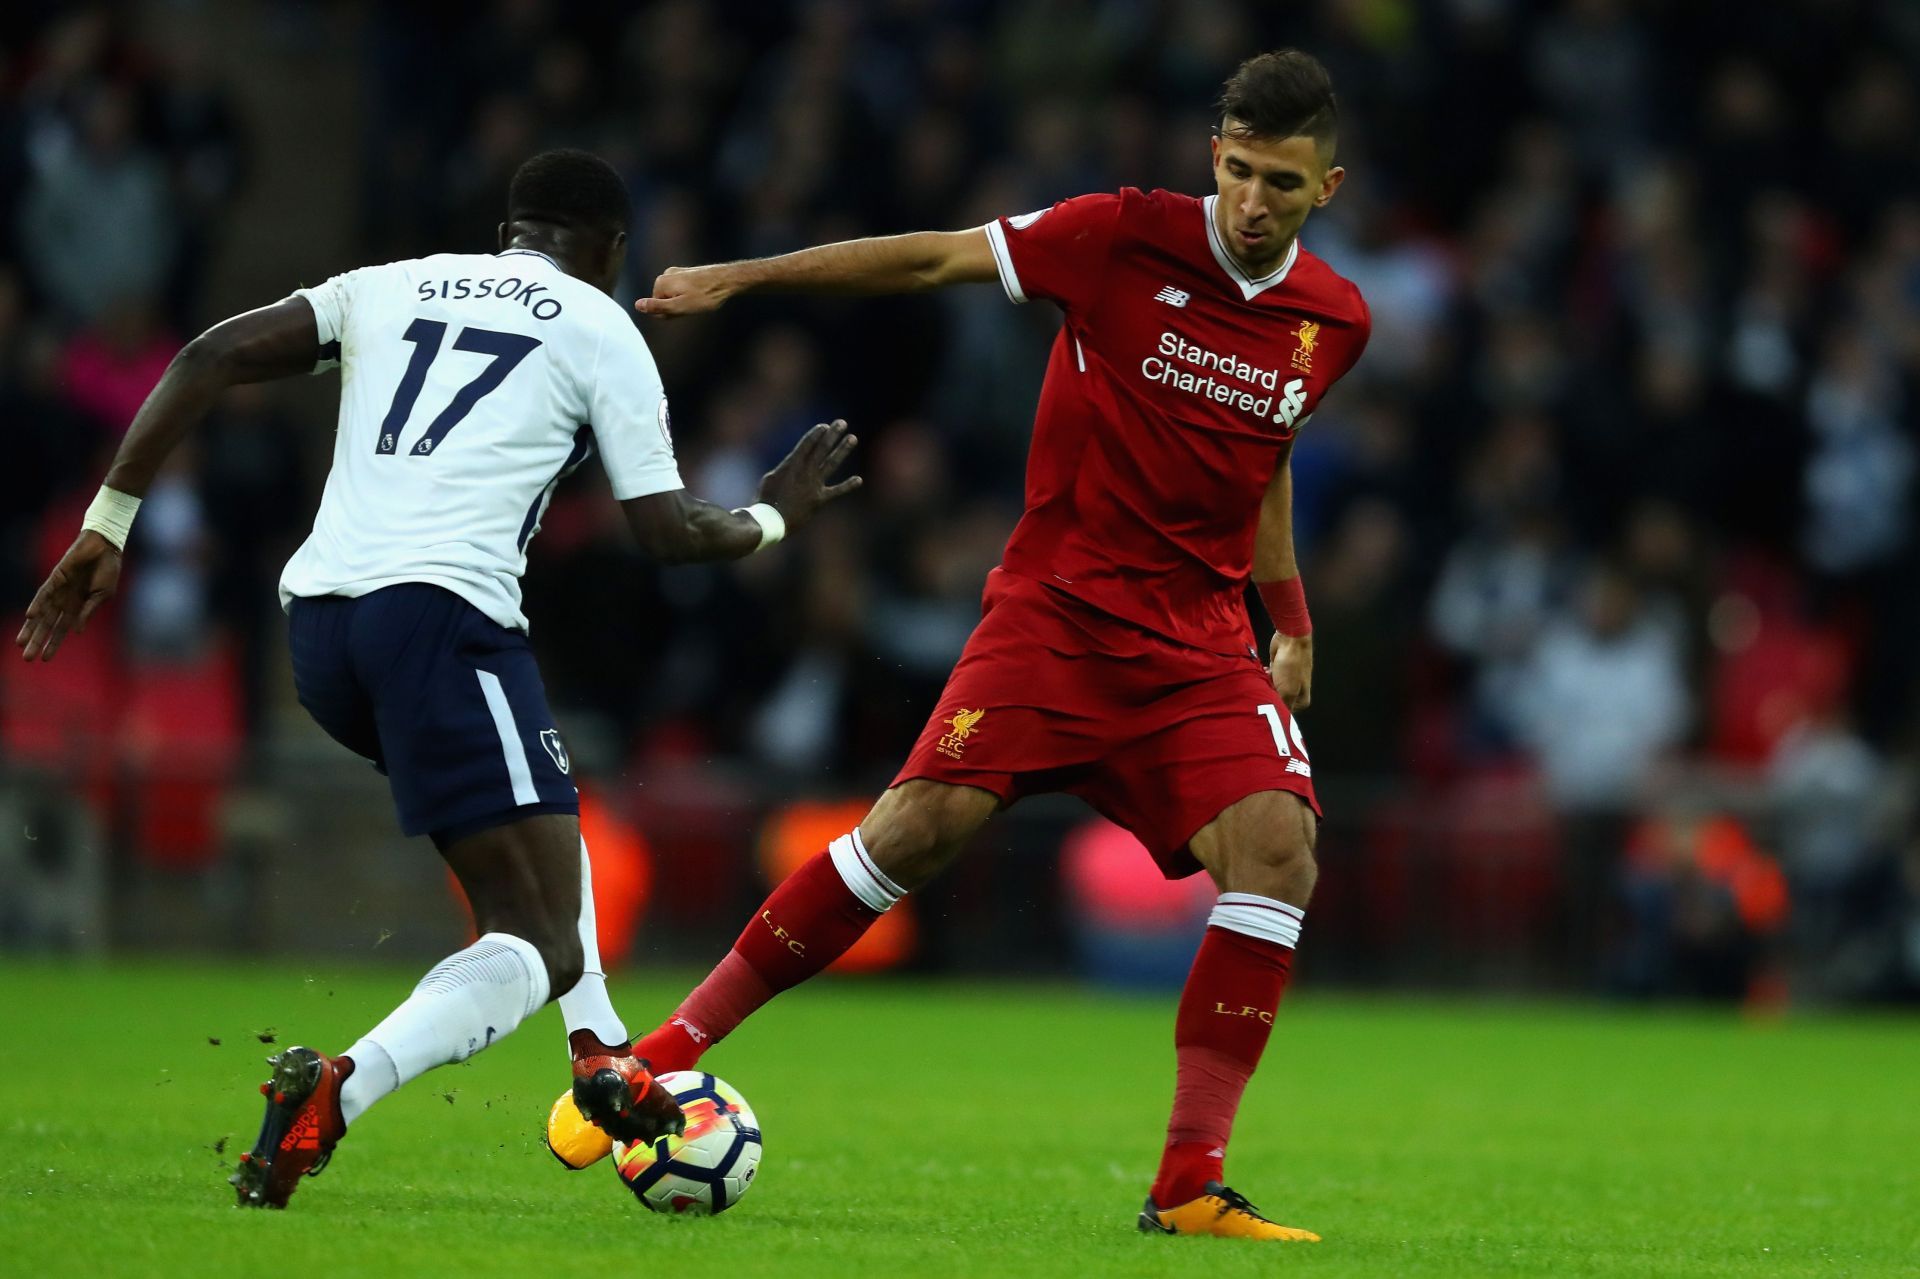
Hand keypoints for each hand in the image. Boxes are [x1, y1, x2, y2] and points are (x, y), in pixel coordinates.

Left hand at [17, 531, 121, 661]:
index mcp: (78, 606)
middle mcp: (64, 600)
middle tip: (26, 658)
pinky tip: (30, 616)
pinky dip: (37, 604)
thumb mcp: (102, 595)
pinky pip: (44, 593)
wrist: (106, 547)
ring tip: (20, 642)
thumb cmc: (108, 569)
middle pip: (47, 625)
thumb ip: (87, 612)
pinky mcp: (56, 577)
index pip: (62, 629)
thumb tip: (76, 631)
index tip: (44, 659)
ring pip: (41, 613)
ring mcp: (59, 589)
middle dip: (37, 641)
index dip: (53, 643)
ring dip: (31, 628)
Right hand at [634, 264, 736, 317]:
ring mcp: (676, 272)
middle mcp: (665, 275)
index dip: (670, 314)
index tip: (683, 310)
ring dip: (683, 302)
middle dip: (676, 308)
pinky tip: (700, 296)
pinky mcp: (686, 273)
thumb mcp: (679, 306)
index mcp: (660, 282)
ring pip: (673, 296)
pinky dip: (689, 296)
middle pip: (663, 301)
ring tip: (698, 301)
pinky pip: (681, 290)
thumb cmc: (705, 295)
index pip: (656, 308)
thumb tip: (637, 305)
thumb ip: (657, 307)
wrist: (727, 280)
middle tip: (692, 306)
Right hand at [757, 420, 861, 528]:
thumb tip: (794, 464)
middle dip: (832, 435)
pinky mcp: (819, 499)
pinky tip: (859, 479)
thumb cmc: (766, 500)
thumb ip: (785, 468)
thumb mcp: (771, 478)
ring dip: (842, 450)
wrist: (772, 521)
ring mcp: (814, 485)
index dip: (817, 434)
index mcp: (791, 465)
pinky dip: (847, 486)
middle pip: (822, 449)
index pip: (807, 444)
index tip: (825, 426)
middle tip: (842, 423)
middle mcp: (805, 472)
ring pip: (832, 463)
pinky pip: (836, 491)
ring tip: (853, 438)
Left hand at [1268, 630, 1312, 710]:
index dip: (1275, 710)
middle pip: (1277, 700)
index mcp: (1301, 699)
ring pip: (1271, 689)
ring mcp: (1286, 680)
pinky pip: (1267, 679)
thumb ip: (1283, 705)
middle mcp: (1295, 691)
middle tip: (1261, 692)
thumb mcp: (1287, 691)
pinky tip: (1262, 672)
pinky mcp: (1277, 670)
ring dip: (1264, 686)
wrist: (1290, 640)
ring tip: (1261, 680)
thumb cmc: (1291, 667)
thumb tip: (1277, 716)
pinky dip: (1264, 676)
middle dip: (1268, 696)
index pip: (1286, 712)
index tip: (1266, 705)